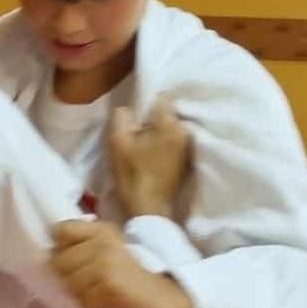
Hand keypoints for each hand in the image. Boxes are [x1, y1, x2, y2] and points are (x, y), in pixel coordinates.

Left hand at [51, 221, 204, 307]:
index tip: (78, 262)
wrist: (169, 302)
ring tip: (103, 293)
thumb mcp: (113, 252)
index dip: (62, 249)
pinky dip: (93, 307)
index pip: (61, 230)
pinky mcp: (108, 284)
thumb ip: (87, 246)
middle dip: (70, 278)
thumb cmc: (138, 281)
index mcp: (103, 229)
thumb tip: (52, 252)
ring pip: (68, 284)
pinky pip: (82, 301)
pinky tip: (110, 303)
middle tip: (94, 284)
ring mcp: (104, 262)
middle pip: (58, 261)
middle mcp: (102, 241)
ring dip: (82, 295)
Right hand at [109, 99, 192, 218]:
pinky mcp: (189, 160)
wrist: (149, 210)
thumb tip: (129, 108)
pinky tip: (156, 156)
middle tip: (140, 132)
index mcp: (168, 123)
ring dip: (162, 132)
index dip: (148, 103)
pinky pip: (177, 142)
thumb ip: (121, 117)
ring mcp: (189, 147)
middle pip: (169, 113)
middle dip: (155, 119)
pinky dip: (168, 144)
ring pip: (173, 128)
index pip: (163, 97)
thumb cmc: (132, 175)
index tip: (138, 116)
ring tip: (148, 145)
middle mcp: (184, 131)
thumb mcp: (117, 142)